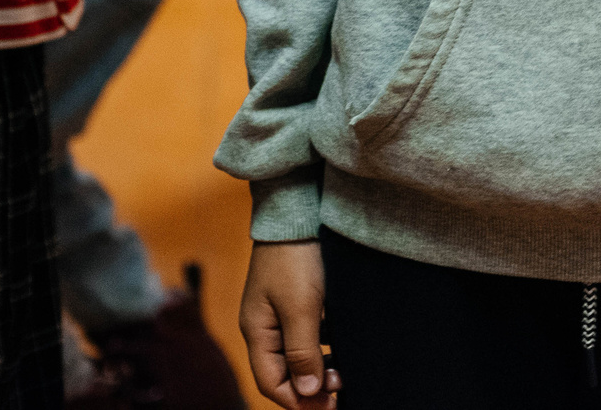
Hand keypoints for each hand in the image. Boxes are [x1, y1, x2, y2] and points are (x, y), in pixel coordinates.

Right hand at [243, 240, 339, 408]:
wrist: (297, 210)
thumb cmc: (296, 257)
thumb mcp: (301, 307)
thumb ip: (302, 350)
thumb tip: (307, 391)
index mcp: (257, 332)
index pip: (272, 383)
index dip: (298, 400)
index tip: (329, 406)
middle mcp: (264, 326)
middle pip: (283, 373)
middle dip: (310, 387)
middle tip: (340, 390)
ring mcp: (279, 312)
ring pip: (297, 355)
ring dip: (318, 368)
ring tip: (343, 372)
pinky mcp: (297, 298)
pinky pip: (307, 335)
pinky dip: (323, 347)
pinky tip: (342, 347)